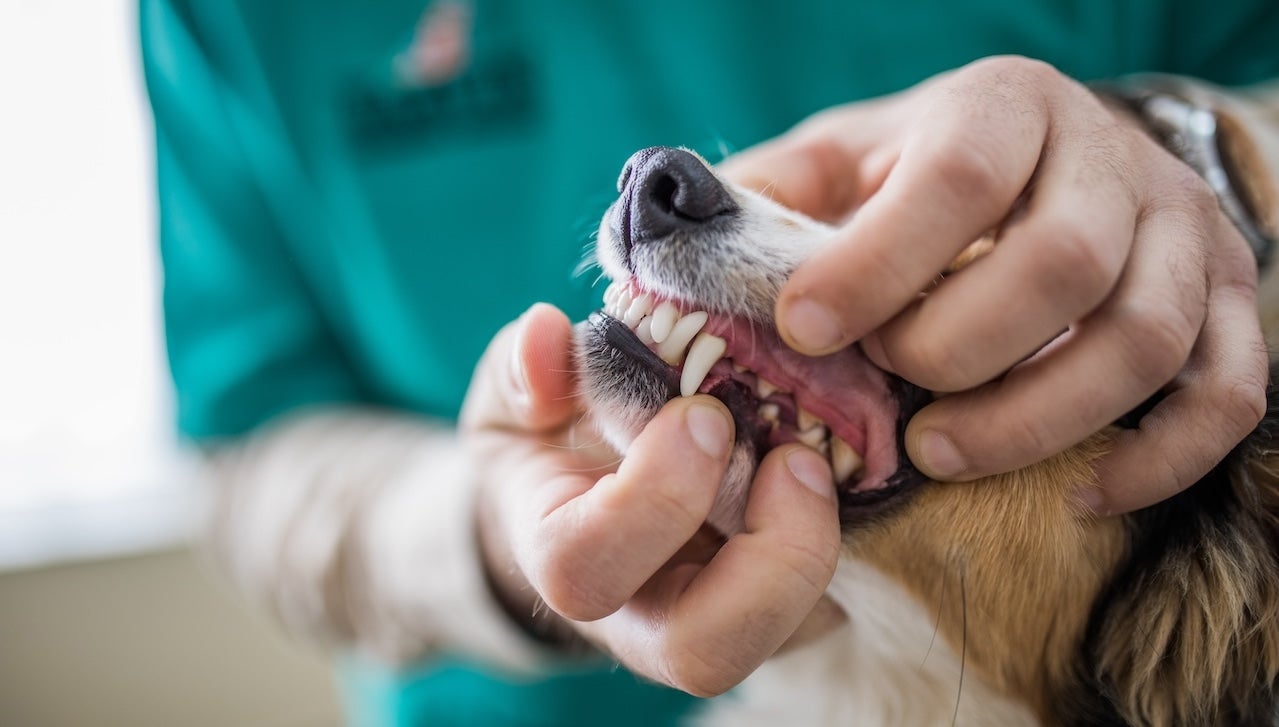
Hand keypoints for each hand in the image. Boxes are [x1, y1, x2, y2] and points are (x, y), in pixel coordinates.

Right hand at [462, 303, 842, 694]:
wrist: (582, 495)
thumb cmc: (550, 440)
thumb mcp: (519, 395)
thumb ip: (523, 368)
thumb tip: (546, 336)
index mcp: (563, 556)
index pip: (586, 568)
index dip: (652, 499)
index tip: (703, 413)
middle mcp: (640, 616)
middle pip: (702, 653)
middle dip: (764, 558)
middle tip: (793, 457)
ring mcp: (715, 622)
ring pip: (782, 640)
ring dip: (817, 550)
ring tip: (819, 461)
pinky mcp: (780, 610)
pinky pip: (831, 605)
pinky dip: (854, 540)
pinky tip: (851, 465)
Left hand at [721, 56, 1266, 513]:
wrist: (1047, 163)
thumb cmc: (917, 177)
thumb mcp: (836, 163)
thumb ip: (765, 199)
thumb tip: (670, 252)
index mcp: (1003, 108)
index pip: (958, 177)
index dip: (879, 262)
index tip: (806, 329)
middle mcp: (1108, 159)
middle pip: (1061, 264)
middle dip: (959, 348)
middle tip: (890, 394)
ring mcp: (1184, 234)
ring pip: (1146, 338)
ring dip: (1038, 417)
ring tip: (943, 454)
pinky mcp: (1228, 307)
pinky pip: (1226, 396)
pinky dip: (1157, 459)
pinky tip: (1076, 496)